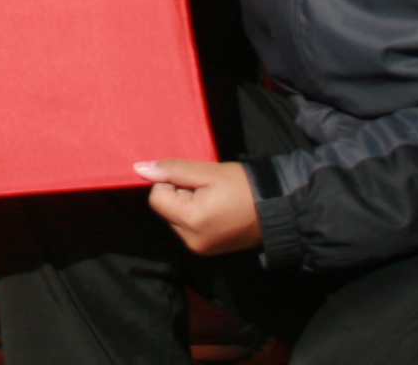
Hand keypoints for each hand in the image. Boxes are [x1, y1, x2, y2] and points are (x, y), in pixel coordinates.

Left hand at [136, 159, 258, 255]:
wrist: (277, 210)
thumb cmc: (244, 187)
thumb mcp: (208, 172)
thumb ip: (173, 170)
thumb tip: (140, 168)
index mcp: (190, 222)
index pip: (157, 197)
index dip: (171, 182)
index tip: (195, 179)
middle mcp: (191, 241)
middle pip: (166, 209)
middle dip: (180, 194)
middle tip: (208, 188)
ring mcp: (200, 248)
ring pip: (176, 218)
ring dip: (188, 204)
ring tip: (215, 198)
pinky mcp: (208, 250)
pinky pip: (189, 228)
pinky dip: (197, 215)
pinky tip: (217, 208)